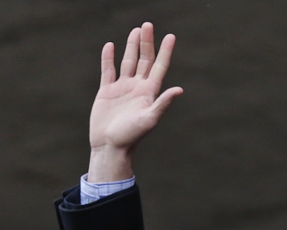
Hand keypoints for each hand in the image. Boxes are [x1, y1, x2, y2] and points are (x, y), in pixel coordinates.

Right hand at [87, 22, 182, 181]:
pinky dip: (109, 58)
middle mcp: (137, 88)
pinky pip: (108, 70)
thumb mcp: (149, 119)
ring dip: (131, 46)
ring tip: (135, 31)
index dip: (165, 52)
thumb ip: (163, 103)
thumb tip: (179, 89)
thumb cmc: (131, 136)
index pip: (159, 67)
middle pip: (144, 60)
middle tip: (148, 25)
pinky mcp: (107, 91)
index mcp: (149, 93)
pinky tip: (111, 46)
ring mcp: (122, 88)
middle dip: (146, 43)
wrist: (110, 146)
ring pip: (128, 62)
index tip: (170, 36)